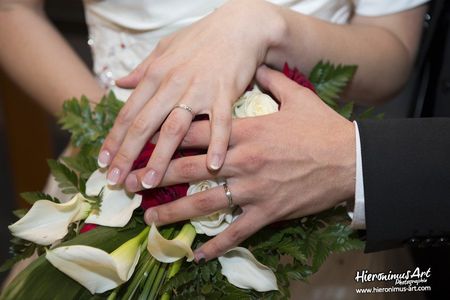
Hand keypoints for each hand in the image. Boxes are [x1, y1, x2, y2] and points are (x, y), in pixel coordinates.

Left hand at [98, 0, 285, 189]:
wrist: (238, 26)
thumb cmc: (201, 38)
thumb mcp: (165, 48)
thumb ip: (142, 69)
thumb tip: (119, 82)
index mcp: (155, 75)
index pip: (128, 113)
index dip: (113, 140)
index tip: (103, 162)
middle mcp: (172, 84)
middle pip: (144, 125)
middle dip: (127, 155)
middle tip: (116, 181)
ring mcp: (198, 90)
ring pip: (174, 129)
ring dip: (161, 158)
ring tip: (149, 182)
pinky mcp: (225, 94)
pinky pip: (219, 123)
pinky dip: (216, 144)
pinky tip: (212, 165)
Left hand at [142, 66, 355, 260]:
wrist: (350, 160)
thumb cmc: (322, 128)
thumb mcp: (297, 97)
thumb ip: (273, 80)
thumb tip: (260, 65)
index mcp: (245, 132)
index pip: (195, 132)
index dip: (164, 137)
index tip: (142, 143)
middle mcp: (241, 161)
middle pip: (188, 169)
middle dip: (154, 176)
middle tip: (129, 184)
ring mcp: (252, 189)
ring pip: (204, 203)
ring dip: (173, 212)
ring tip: (149, 218)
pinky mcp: (267, 212)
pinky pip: (236, 232)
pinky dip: (216, 245)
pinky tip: (197, 254)